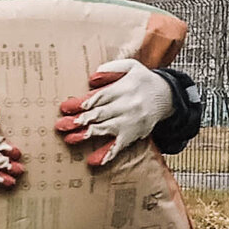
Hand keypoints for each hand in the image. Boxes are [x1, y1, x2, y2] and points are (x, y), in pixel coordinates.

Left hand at [58, 58, 173, 165]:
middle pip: (100, 114)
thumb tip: (92, 78)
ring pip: (107, 129)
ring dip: (87, 135)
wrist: (166, 95)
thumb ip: (111, 69)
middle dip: (80, 120)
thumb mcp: (130, 66)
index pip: (100, 96)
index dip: (82, 103)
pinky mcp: (133, 134)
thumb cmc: (142, 80)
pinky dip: (107, 154)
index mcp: (123, 89)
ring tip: (70, 139)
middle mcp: (127, 106)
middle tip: (61, 125)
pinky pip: (119, 146)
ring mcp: (130, 121)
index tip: (65, 107)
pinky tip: (94, 161)